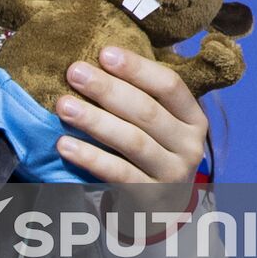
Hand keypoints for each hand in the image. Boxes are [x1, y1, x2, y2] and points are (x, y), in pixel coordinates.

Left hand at [54, 46, 207, 236]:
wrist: (161, 205)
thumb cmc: (151, 148)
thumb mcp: (158, 120)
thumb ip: (139, 92)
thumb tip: (99, 55)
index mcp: (193, 118)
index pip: (170, 86)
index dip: (137, 68)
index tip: (104, 52)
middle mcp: (189, 146)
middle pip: (147, 112)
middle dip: (108, 89)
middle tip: (74, 72)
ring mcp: (173, 174)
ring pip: (132, 141)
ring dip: (95, 120)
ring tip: (63, 105)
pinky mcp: (151, 198)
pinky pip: (118, 174)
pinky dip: (90, 158)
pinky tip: (65, 144)